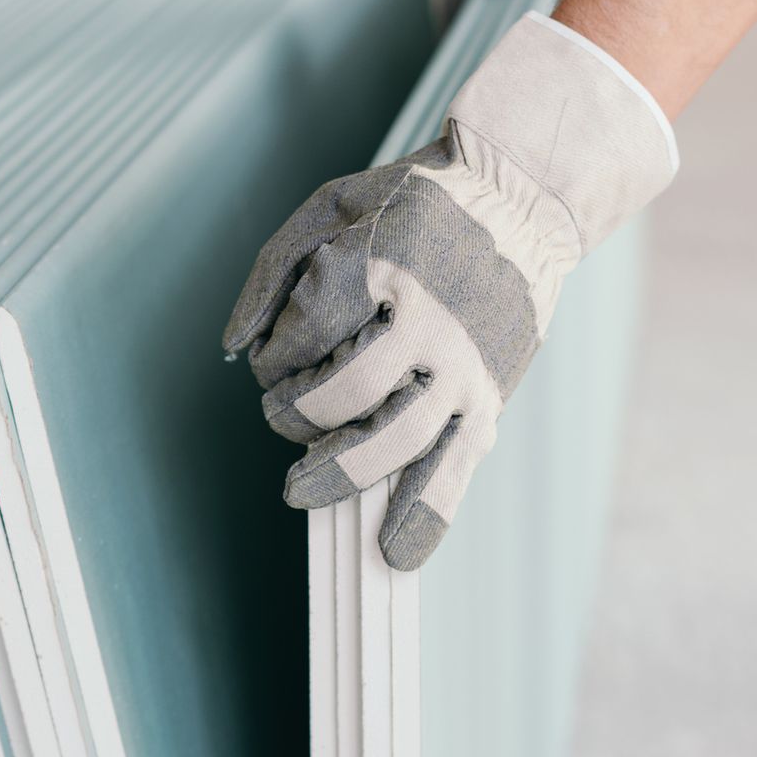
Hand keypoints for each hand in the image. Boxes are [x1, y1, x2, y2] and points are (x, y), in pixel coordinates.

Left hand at [224, 13, 677, 569]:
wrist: (524, 199)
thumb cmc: (413, 205)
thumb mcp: (333, 205)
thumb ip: (273, 270)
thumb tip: (233, 346)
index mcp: (382, 264)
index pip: (303, 337)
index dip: (273, 357)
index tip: (276, 357)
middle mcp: (427, 319)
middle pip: (341, 396)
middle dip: (293, 415)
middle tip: (282, 413)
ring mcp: (464, 364)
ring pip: (395, 440)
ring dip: (337, 472)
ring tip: (299, 488)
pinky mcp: (490, 397)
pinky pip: (457, 467)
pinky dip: (425, 517)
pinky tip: (394, 556)